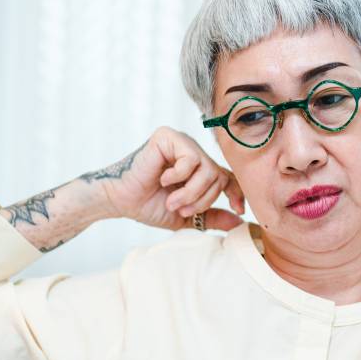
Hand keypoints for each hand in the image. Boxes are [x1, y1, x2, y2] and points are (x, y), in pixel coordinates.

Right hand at [91, 127, 245, 230]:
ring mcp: (181, 142)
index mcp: (197, 168)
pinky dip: (179, 176)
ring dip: (191, 192)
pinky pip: (191, 158)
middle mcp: (192, 152)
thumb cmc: (148, 205)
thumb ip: (212, 217)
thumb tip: (240, 222)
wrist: (120, 199)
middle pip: (218, 175)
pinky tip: (162, 179)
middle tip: (181, 210)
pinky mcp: (169, 137)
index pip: (228, 176)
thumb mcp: (186, 216)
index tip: (238, 209)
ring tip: (172, 201)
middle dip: (203, 200)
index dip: (236, 193)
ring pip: (207, 169)